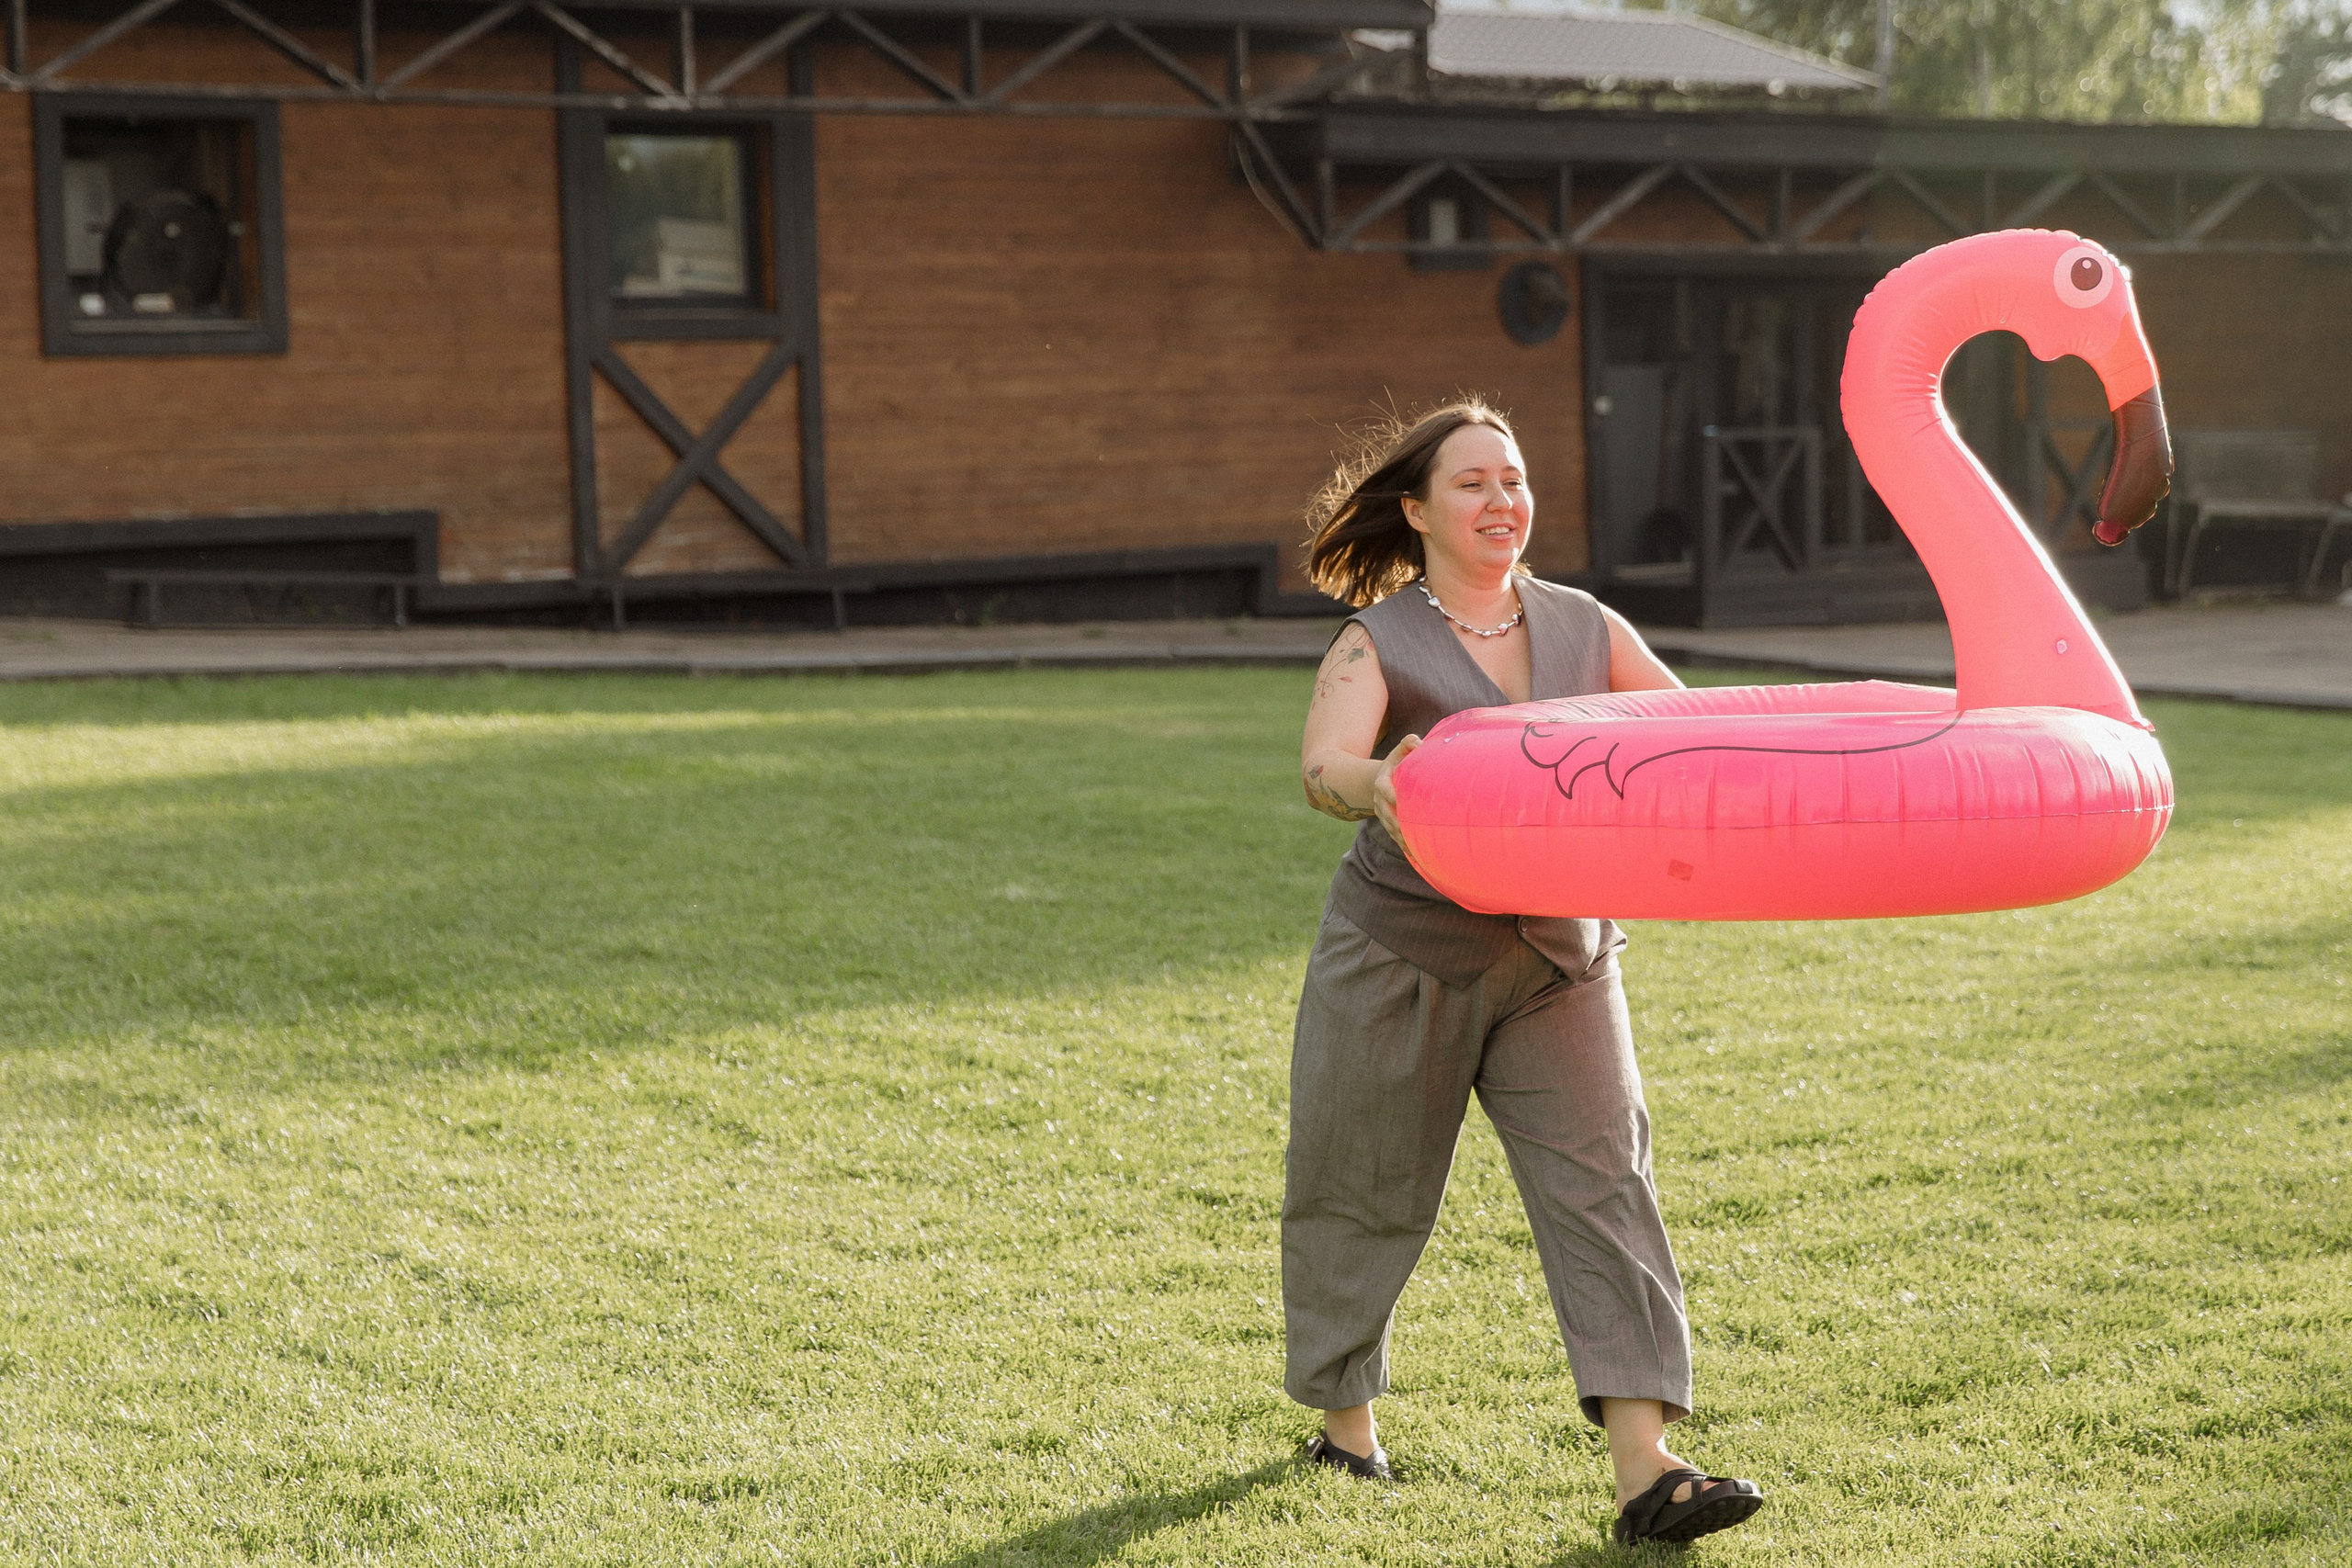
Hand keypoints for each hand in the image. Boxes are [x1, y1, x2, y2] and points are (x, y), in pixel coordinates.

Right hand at [1372, 734, 1421, 850]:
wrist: (1379, 780)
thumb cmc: (1396, 764)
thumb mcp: (1399, 752)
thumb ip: (1407, 744)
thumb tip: (1418, 742)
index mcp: (1381, 782)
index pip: (1383, 789)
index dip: (1390, 795)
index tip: (1398, 801)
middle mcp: (1379, 800)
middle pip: (1386, 814)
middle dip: (1397, 824)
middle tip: (1410, 832)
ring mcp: (1382, 814)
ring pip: (1391, 829)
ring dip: (1402, 840)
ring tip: (1416, 851)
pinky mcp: (1388, 823)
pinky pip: (1395, 837)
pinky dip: (1405, 847)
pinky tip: (1417, 858)